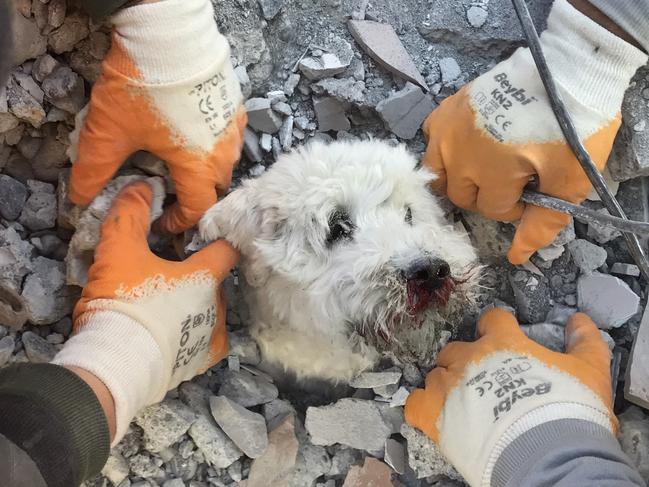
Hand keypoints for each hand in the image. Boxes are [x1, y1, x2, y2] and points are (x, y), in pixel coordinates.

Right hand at [53, 181, 238, 442]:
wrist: (117, 363)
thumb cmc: (125, 303)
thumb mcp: (119, 251)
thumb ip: (129, 215)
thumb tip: (141, 185)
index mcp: (205, 276)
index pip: (227, 249)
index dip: (218, 238)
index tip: (204, 236)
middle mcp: (217, 305)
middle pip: (215, 282)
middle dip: (197, 276)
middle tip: (169, 274)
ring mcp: (212, 336)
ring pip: (211, 312)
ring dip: (195, 306)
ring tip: (167, 306)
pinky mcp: (200, 363)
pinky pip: (205, 343)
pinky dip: (195, 335)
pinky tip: (178, 333)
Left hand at [69, 0, 246, 234]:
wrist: (167, 34)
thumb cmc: (143, 87)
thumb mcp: (109, 132)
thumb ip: (94, 171)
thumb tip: (81, 198)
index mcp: (199, 166)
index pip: (198, 209)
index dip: (179, 222)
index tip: (161, 221)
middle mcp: (224, 152)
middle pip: (215, 188)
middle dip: (194, 197)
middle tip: (170, 192)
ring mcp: (234, 127)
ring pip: (225, 162)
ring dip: (206, 170)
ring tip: (180, 161)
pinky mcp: (235, 104)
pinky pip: (230, 136)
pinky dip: (215, 143)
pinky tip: (194, 131)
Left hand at [405, 308, 613, 486]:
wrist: (546, 453)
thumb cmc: (567, 408)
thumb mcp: (590, 370)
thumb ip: (585, 342)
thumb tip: (580, 319)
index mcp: (502, 342)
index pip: (492, 319)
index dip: (496, 327)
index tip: (502, 337)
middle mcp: (469, 358)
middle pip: (455, 349)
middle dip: (465, 361)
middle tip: (482, 380)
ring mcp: (447, 386)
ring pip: (435, 375)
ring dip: (445, 385)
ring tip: (461, 404)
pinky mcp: (433, 415)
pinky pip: (414, 404)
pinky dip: (421, 408)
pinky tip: (434, 416)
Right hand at [422, 0, 647, 263]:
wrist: (567, 68)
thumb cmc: (573, 126)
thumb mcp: (569, 179)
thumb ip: (543, 221)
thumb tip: (516, 258)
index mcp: (490, 172)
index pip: (492, 209)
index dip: (515, 207)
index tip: (533, 190)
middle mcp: (458, 153)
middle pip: (460, 195)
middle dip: (486, 194)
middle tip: (513, 178)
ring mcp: (448, 127)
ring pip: (435, 171)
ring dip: (456, 177)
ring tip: (482, 167)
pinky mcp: (447, 106)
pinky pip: (430, 136)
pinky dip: (443, 146)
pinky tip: (465, 142)